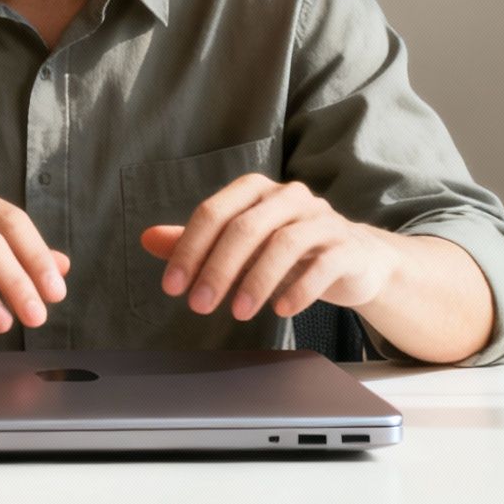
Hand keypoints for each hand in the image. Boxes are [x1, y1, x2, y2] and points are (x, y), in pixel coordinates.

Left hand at [141, 173, 397, 321]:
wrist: (356, 260)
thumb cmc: (290, 252)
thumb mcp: (242, 246)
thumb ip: (198, 241)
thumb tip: (147, 239)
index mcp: (257, 191)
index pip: (215, 212)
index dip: (189, 248)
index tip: (173, 287)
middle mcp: (290, 197)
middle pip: (246, 227)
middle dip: (217, 268)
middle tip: (198, 305)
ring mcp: (322, 219)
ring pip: (285, 243)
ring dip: (256, 281)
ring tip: (237, 312)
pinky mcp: (348, 247)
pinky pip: (323, 264)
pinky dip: (300, 289)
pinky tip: (281, 311)